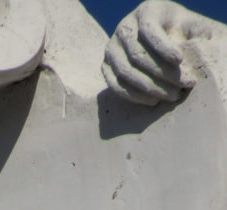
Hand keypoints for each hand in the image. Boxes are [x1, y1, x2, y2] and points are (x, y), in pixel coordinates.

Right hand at [103, 2, 217, 104]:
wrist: (157, 38)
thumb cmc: (177, 30)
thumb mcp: (189, 24)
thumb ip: (197, 31)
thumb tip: (202, 43)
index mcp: (146, 11)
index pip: (149, 30)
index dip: (163, 47)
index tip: (180, 60)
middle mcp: (124, 27)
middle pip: (137, 56)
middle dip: (161, 74)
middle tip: (182, 86)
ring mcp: (112, 48)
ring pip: (126, 72)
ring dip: (149, 88)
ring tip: (171, 96)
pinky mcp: (106, 66)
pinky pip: (115, 85)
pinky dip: (134, 96)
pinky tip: (153, 100)